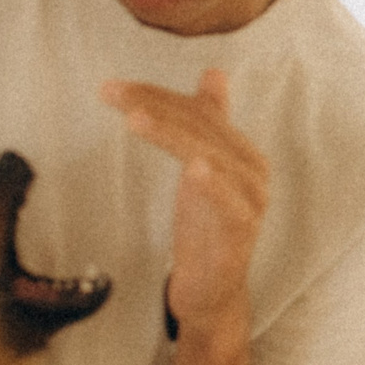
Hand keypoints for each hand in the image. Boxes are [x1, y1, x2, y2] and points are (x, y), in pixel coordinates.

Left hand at [100, 69, 268, 334]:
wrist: (212, 292)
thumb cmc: (206, 227)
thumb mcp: (201, 168)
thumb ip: (209, 122)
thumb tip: (214, 72)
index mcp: (241, 151)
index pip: (197, 111)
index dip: (157, 95)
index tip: (113, 88)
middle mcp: (253, 171)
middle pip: (202, 128)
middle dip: (155, 107)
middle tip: (112, 93)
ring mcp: (251, 202)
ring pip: (211, 157)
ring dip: (174, 135)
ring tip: (137, 119)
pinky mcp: (242, 234)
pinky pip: (230, 204)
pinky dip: (214, 185)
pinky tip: (195, 167)